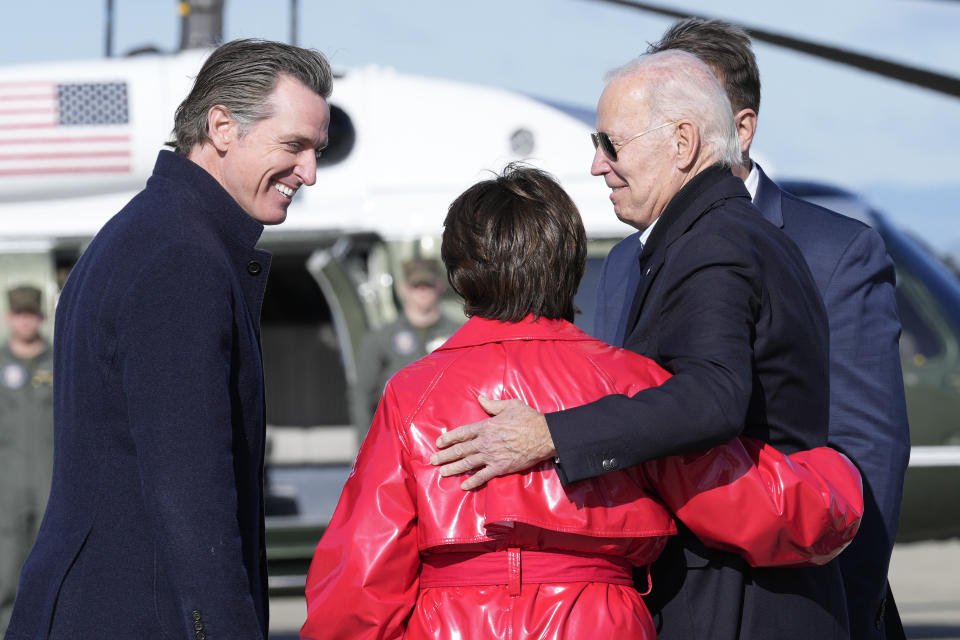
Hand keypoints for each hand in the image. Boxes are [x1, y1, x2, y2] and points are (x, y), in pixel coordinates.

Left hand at [430, 395, 555, 489]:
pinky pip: (483, 476)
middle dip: (445, 455)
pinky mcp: (501, 468)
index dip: (449, 438)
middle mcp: (485, 442)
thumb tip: (480, 398)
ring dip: (453, 468)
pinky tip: (464, 486)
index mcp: (486, 426)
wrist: (544, 436)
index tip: (439, 442)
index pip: (462, 433)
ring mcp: (492, 456)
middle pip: (461, 449)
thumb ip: (492, 404)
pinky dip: (473, 482)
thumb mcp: (510, 405)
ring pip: (468, 463)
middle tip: (433, 460)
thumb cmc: (528, 418)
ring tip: (442, 473)